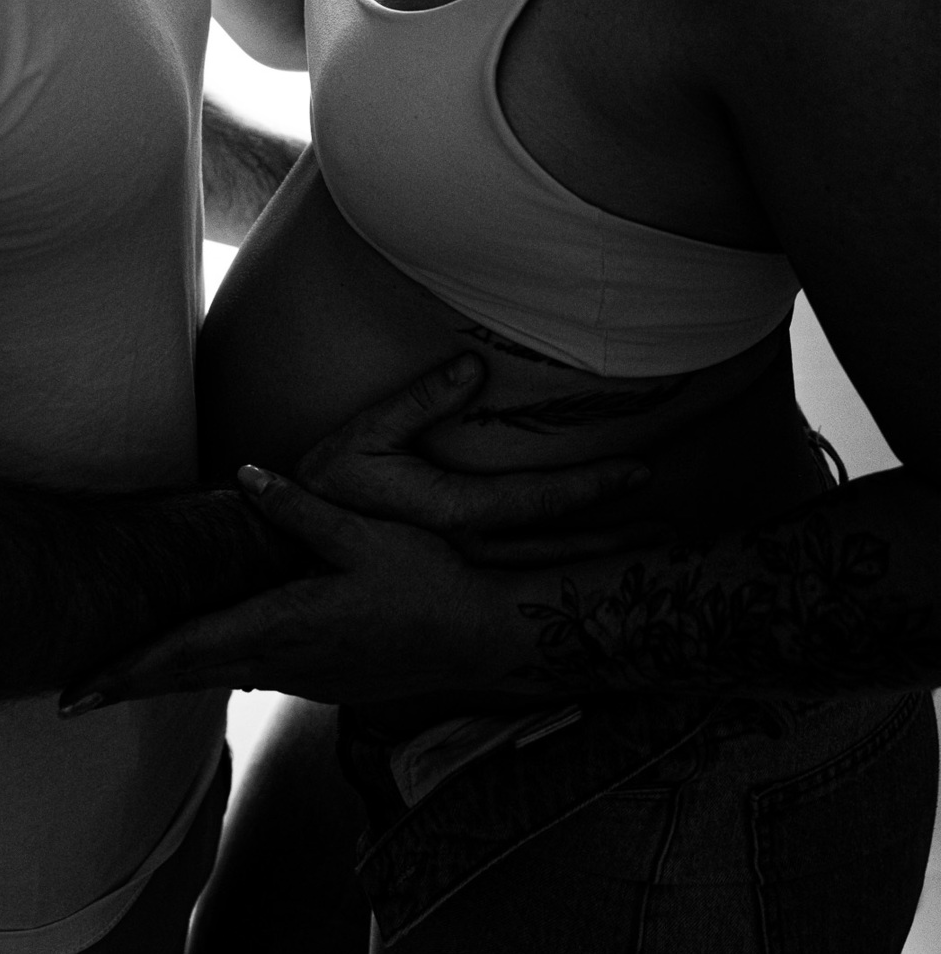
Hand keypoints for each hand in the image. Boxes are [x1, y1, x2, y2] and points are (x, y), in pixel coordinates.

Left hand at [59, 471, 505, 712]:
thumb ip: (303, 510)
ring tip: (124, 673)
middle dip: (130, 682)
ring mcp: (307, 677)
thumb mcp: (368, 535)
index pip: (189, 649)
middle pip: (191, 674)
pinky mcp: (327, 680)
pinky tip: (209, 661)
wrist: (485, 637)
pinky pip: (254, 675)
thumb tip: (249, 475)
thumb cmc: (429, 583)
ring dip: (173, 676)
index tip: (76, 690)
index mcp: (285, 622)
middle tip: (71, 696)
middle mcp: (287, 659)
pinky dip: (216, 670)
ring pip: (222, 677)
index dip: (128, 668)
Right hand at [293, 355, 670, 567]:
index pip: (538, 500)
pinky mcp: (450, 584)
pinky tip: (575, 580)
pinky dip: (553, 580)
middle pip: (555, 548)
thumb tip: (473, 368)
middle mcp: (465, 554)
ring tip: (637, 554)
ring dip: (589, 562)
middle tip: (669, 536)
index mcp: (452, 514)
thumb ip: (420, 400)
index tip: (640, 475)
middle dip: (611, 538)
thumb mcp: (366, 436)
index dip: (591, 487)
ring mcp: (459, 576)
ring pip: (540, 572)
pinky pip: (515, 585)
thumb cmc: (322, 491)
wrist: (283, 558)